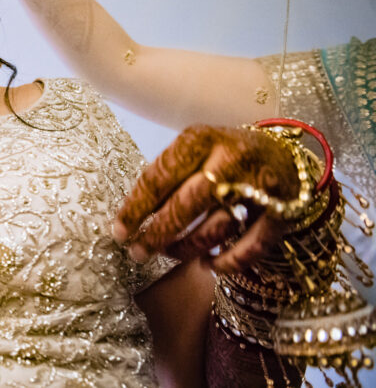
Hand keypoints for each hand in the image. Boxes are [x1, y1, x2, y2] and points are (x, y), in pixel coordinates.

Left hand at [112, 125, 300, 274]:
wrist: (286, 156)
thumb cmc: (225, 156)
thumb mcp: (196, 149)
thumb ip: (168, 175)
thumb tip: (132, 215)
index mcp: (201, 139)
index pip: (159, 177)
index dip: (135, 208)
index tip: (118, 231)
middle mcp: (231, 160)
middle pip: (185, 204)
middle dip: (157, 233)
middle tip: (137, 252)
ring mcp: (261, 187)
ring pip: (215, 228)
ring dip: (187, 248)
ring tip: (170, 253)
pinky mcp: (283, 213)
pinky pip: (250, 247)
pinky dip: (227, 262)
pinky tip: (208, 265)